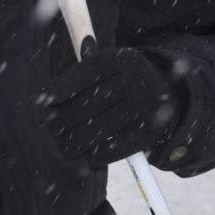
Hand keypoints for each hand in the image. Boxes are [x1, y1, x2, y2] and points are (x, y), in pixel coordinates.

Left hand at [43, 45, 181, 164]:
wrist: (169, 97)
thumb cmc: (125, 83)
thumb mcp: (109, 69)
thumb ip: (80, 76)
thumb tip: (47, 96)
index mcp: (123, 59)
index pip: (85, 73)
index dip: (61, 89)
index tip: (45, 102)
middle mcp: (137, 78)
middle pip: (90, 104)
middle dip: (65, 121)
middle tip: (54, 131)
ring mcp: (147, 104)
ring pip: (101, 128)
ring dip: (78, 142)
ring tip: (67, 148)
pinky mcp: (153, 129)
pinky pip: (119, 146)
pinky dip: (101, 154)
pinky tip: (90, 156)